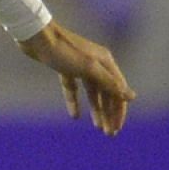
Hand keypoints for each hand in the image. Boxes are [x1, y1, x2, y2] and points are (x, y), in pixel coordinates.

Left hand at [17, 20, 134, 135]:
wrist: (36, 36)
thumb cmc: (63, 51)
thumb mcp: (88, 69)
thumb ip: (110, 84)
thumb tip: (132, 96)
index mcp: (105, 62)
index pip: (118, 91)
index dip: (119, 111)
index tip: (116, 129)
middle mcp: (96, 63)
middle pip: (107, 93)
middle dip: (109, 113)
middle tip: (108, 133)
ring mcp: (80, 65)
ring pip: (92, 92)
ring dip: (96, 109)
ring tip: (97, 127)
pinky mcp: (64, 67)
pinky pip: (73, 87)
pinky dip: (75, 101)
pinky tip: (75, 116)